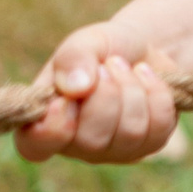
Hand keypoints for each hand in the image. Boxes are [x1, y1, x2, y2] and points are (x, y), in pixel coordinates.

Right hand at [15, 23, 182, 163]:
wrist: (143, 48)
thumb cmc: (103, 49)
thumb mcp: (86, 41)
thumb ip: (73, 58)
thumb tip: (75, 88)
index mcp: (44, 121)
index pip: (34, 147)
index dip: (51, 129)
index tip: (65, 99)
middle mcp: (76, 145)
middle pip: (91, 140)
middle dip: (107, 94)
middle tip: (109, 65)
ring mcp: (114, 150)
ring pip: (129, 134)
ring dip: (133, 89)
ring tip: (126, 67)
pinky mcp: (149, 145)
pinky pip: (158, 127)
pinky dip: (157, 93)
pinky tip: (147, 77)